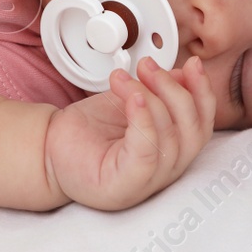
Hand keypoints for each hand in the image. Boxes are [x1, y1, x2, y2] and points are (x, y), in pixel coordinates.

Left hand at [45, 56, 215, 210]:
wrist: (49, 148)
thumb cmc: (88, 131)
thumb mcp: (131, 102)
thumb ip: (159, 91)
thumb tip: (184, 73)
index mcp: (172, 150)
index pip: (203, 123)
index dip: (203, 92)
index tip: (192, 64)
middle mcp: (165, 169)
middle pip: (193, 130)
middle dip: (174, 90)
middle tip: (147, 67)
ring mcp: (148, 182)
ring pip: (170, 137)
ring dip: (150, 97)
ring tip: (123, 80)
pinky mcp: (125, 187)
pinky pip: (147, 153)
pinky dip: (144, 120)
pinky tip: (133, 98)